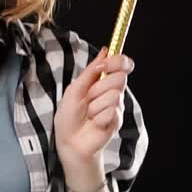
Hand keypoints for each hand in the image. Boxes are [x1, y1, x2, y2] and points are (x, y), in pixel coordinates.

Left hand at [54, 47, 133, 167]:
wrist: (69, 141)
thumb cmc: (69, 116)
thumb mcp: (75, 89)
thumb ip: (91, 70)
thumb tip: (106, 50)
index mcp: (103, 81)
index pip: (122, 64)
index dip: (118, 61)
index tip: (104, 66)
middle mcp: (113, 92)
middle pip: (120, 77)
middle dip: (99, 88)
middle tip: (88, 99)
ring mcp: (117, 107)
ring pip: (114, 96)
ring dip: (95, 106)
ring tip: (88, 114)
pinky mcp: (117, 121)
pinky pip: (112, 112)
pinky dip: (98, 118)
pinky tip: (94, 124)